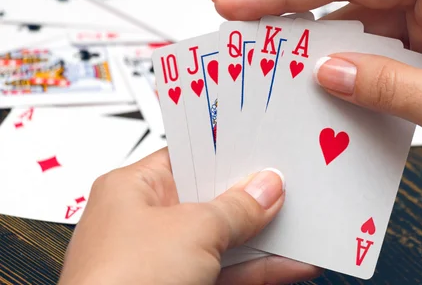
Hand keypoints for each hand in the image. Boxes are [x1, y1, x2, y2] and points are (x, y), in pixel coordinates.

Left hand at [59, 149, 320, 284]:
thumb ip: (236, 208)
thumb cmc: (118, 282)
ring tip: (302, 225)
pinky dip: (260, 270)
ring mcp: (164, 260)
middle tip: (289, 186)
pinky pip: (229, 272)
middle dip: (252, 197)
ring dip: (264, 237)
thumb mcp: (192, 230)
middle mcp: (144, 223)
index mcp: (131, 190)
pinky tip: (291, 263)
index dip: (227, 153)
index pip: (188, 158)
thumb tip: (265, 188)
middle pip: (211, 200)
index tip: (263, 150)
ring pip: (225, 241)